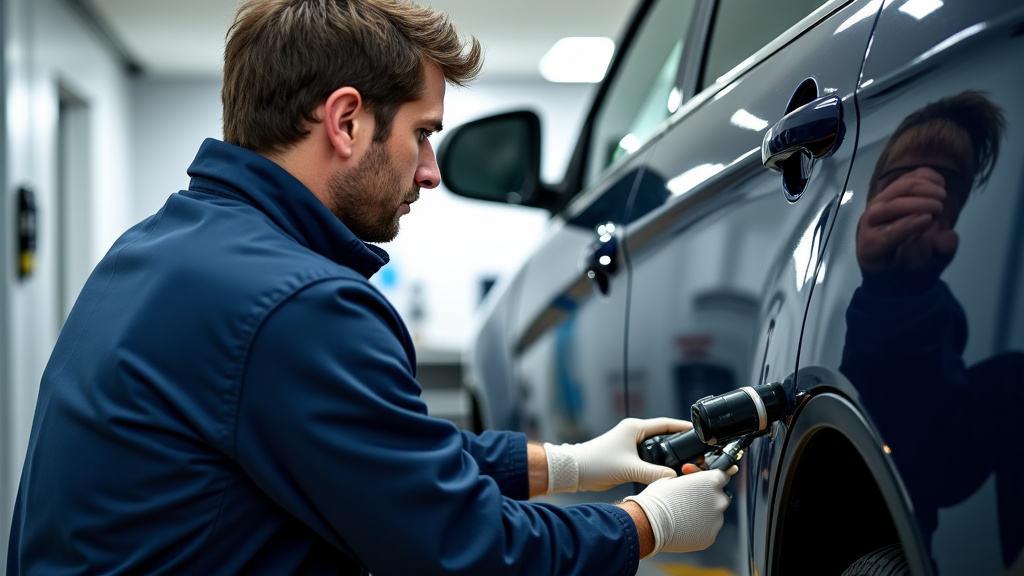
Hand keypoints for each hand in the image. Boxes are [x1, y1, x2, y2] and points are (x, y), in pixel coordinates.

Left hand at [544, 417, 691, 493]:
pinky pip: (648, 457)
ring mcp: (629, 444)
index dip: (682, 427)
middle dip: (678, 443)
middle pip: (663, 436)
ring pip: (655, 448)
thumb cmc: (597, 463)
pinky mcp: (626, 456)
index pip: (665, 424)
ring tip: (684, 463)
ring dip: (667, 455)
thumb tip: (674, 478)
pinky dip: (657, 463)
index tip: (697, 430)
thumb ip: (654, 473)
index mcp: (635, 428)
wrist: (575, 471)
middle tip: (694, 451)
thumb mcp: (629, 469)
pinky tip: (665, 472)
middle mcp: (633, 433)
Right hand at [624, 468, 733, 555]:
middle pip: (720, 496)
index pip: (722, 475)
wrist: (649, 523)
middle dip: (708, 496)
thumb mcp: (671, 478)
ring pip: (715, 514)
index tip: (701, 481)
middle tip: (691, 499)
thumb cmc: (658, 499)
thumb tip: (690, 482)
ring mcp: (716, 520)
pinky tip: (685, 525)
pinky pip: (709, 529)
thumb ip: (689, 480)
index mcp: (710, 482)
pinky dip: (700, 528)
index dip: (710, 477)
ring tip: (684, 514)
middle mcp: (718, 500)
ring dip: (705, 513)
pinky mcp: (710, 537)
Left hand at [857, 166, 958, 274]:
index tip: (928, 219)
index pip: (884, 236)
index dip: (906, 226)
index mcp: (872, 248)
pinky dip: (921, 176)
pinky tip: (940, 181)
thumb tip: (946, 237)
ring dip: (920, 187)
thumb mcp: (924, 269)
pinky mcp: (888, 194)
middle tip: (940, 206)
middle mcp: (868, 225)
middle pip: (887, 208)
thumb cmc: (907, 268)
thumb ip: (936, 255)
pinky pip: (902, 179)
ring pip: (894, 190)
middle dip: (915, 203)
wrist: (893, 261)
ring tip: (943, 193)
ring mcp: (876, 206)